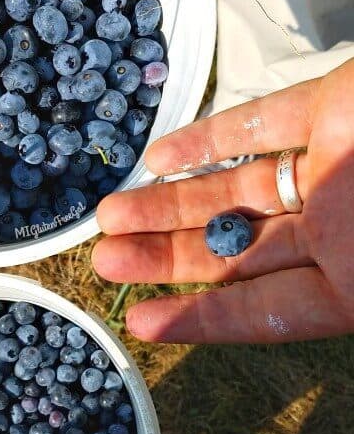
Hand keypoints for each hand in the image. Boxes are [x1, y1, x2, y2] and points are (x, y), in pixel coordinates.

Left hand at [92, 59, 353, 343]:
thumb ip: (335, 298)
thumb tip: (274, 324)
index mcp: (351, 282)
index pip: (263, 308)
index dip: (200, 318)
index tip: (139, 321)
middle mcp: (333, 228)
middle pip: (236, 247)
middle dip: (168, 255)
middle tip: (105, 259)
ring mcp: (329, 165)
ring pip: (237, 188)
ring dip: (172, 201)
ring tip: (109, 214)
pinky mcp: (328, 108)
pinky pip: (262, 123)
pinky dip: (211, 137)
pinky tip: (159, 157)